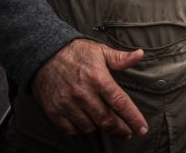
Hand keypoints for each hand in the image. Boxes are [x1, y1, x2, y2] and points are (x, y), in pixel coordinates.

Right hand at [32, 38, 147, 138]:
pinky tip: (88, 124)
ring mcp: (67, 104)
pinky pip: (72, 130)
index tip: (142, 128)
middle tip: (128, 133)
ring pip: (90, 127)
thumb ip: (120, 58)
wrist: (43, 54)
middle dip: (121, 130)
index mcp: (98, 78)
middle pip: (107, 120)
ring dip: (101, 129)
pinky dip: (82, 130)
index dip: (133, 118)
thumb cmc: (76, 52)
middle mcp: (83, 94)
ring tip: (107, 125)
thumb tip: (140, 54)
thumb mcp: (100, 51)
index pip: (120, 103)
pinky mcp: (54, 111)